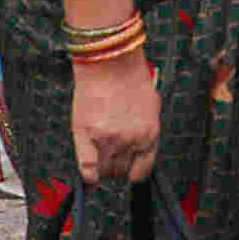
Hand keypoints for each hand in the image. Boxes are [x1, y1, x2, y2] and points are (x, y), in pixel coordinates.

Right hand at [69, 49, 162, 185]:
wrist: (110, 63)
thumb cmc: (131, 80)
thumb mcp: (151, 108)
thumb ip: (146, 131)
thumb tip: (141, 150)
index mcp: (150, 135)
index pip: (143, 171)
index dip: (134, 173)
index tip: (129, 171)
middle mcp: (131, 140)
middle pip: (122, 172)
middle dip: (117, 168)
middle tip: (111, 157)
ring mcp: (108, 139)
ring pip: (105, 171)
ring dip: (103, 168)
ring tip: (101, 156)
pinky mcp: (87, 135)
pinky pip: (87, 168)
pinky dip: (88, 175)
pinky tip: (89, 176)